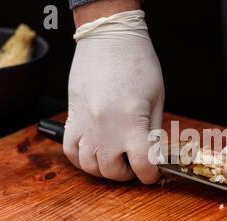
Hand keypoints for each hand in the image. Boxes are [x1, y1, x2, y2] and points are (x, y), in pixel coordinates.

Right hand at [64, 10, 163, 182]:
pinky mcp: (72, 117)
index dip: (151, 175)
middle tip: (135, 164)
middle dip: (128, 174)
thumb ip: (154, 131)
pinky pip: (70, 151)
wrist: (108, 38)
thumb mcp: (157, 97)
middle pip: (113, 171)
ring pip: (89, 166)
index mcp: (132, 121)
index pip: (143, 165)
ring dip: (104, 170)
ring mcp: (85, 124)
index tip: (153, 173)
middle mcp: (106, 127)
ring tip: (116, 160)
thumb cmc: (138, 62)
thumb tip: (153, 155)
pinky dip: (82, 159)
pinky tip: (95, 153)